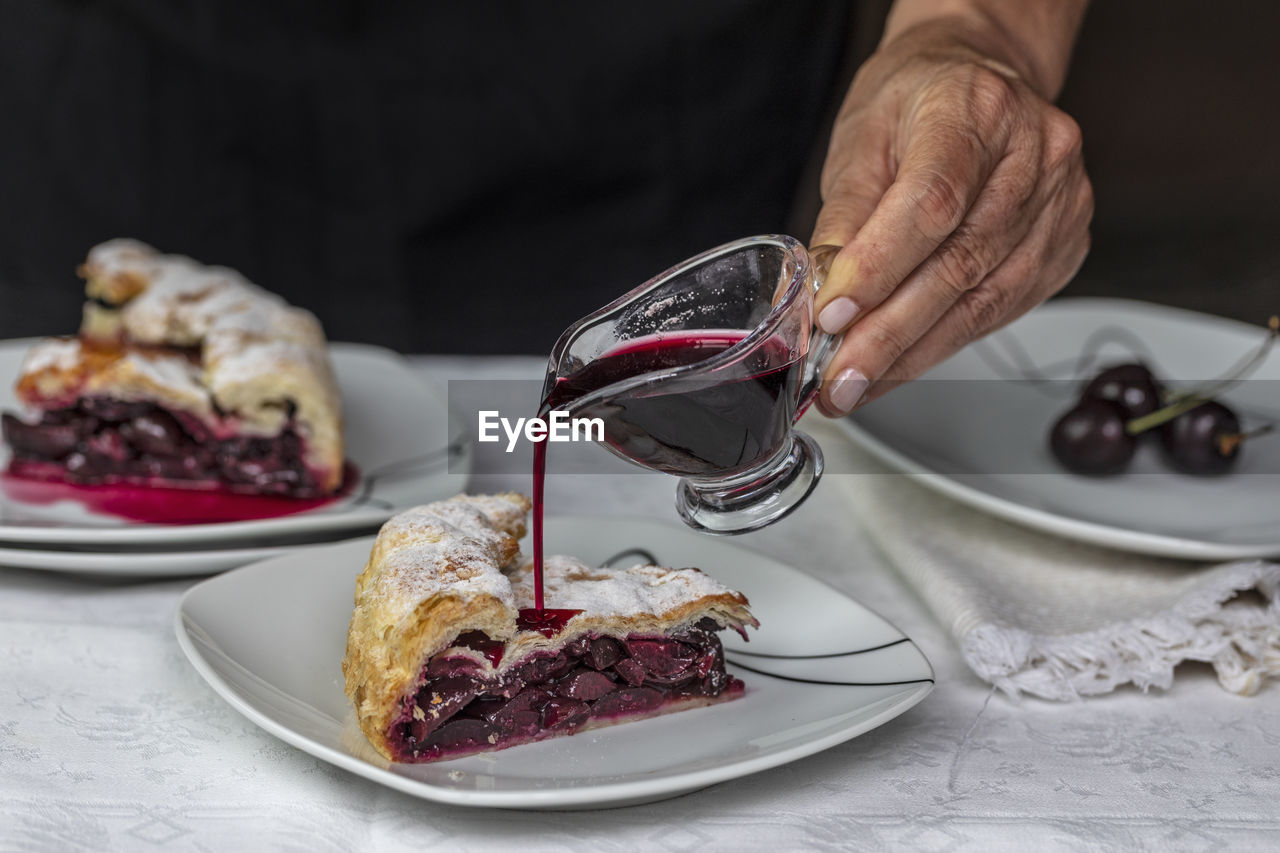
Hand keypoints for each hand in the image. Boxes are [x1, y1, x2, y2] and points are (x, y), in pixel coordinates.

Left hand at [810, 19, 1092, 415]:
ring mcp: (1062, 202)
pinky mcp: (1066, 245)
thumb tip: (821, 295)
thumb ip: (844, 218)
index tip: (832, 315)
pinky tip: (902, 363)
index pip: (931, 203)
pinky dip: (944, 343)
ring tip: (859, 384)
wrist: (978, 82)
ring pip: (983, 301)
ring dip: (913, 354)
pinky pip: (1002, 310)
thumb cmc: (918, 102)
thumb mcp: (863, 139)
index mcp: (977, 109)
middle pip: (959, 265)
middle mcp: (1035, 153)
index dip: (879, 269)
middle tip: (838, 380)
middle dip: (888, 336)